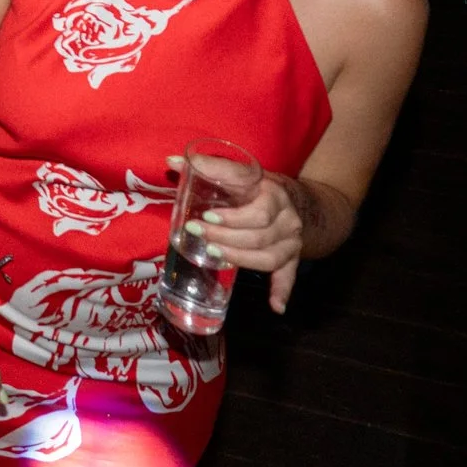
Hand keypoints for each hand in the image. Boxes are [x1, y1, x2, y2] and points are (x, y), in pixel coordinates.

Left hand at [176, 163, 307, 312]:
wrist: (297, 199)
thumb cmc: (257, 186)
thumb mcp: (238, 172)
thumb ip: (207, 166)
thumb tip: (170, 160)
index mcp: (274, 195)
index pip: (258, 212)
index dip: (232, 218)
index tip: (206, 216)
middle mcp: (287, 219)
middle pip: (259, 237)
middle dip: (226, 238)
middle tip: (198, 233)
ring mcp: (291, 241)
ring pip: (270, 258)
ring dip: (242, 259)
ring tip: (214, 255)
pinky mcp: (292, 258)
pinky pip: (289, 276)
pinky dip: (282, 291)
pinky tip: (275, 305)